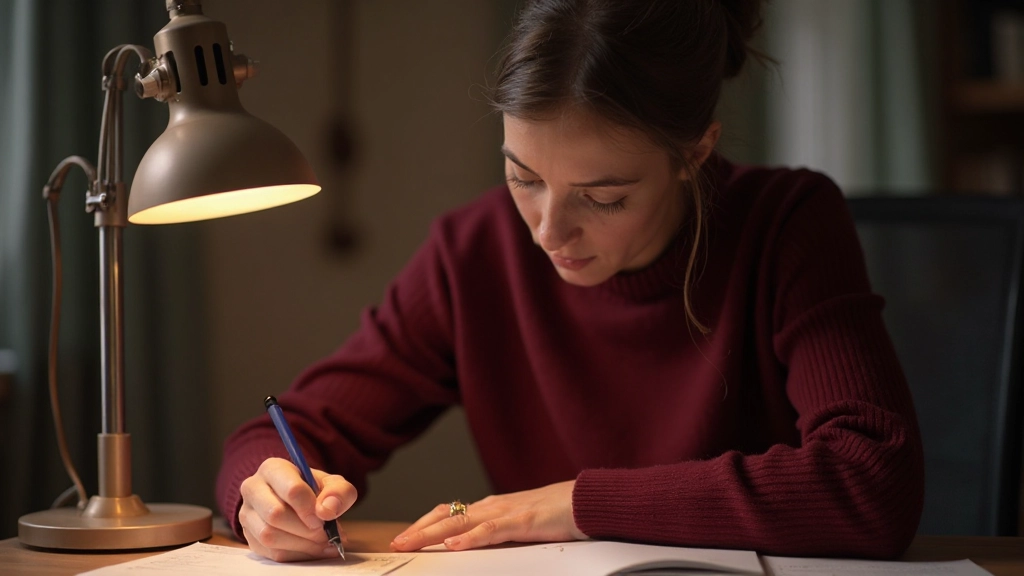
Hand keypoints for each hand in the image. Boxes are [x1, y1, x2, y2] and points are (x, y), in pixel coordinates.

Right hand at [239, 457, 357, 561]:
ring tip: (322, 542)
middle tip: (324, 533)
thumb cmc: (313, 490)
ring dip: (301, 544)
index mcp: (273, 469)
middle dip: (305, 529)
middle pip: (275, 514)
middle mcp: (253, 488)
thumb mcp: (332, 484)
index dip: (310, 508)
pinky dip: (296, 554)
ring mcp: (247, 514)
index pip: (291, 490)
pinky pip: (270, 553)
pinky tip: (312, 549)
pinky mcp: (250, 537)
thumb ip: (338, 492)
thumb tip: (328, 510)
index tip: (323, 517)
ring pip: (269, 535)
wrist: (296, 502)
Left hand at [389, 480, 587, 551]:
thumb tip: (473, 545)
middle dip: (417, 531)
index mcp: (491, 507)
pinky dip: (469, 539)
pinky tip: (453, 546)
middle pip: (445, 517)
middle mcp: (492, 505)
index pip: (448, 514)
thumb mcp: (520, 524)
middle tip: (395, 544)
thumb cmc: (557, 513)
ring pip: (460, 523)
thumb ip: (498, 532)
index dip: (423, 524)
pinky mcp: (522, 521)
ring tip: (410, 544)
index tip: (403, 537)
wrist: (586, 500)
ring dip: (431, 534)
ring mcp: (506, 512)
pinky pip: (490, 530)